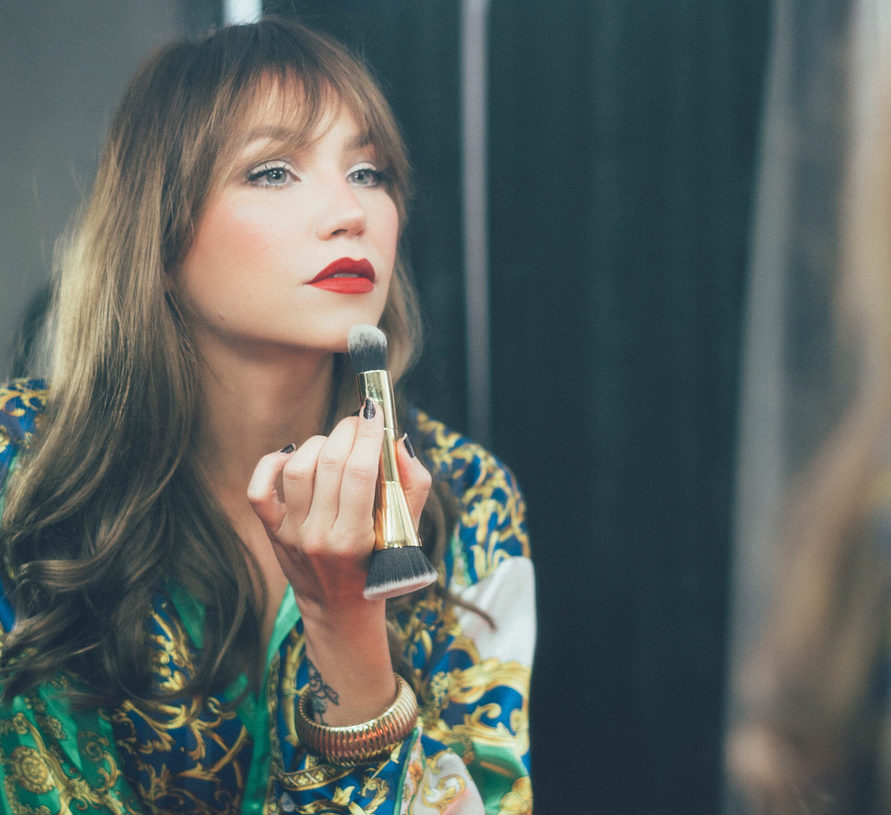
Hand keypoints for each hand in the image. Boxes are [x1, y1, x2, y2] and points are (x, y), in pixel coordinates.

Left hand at [247, 405, 431, 725]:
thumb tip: (400, 442)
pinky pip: (259, 489)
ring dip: (319, 442)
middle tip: (361, 419)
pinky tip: (295, 455)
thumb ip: (414, 486)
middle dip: (348, 431)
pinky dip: (273, 463)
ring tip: (336, 442)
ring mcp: (291, 535)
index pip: (361, 472)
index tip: (377, 413)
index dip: (370, 435)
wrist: (341, 611)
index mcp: (357, 539)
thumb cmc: (382, 566)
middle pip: (329, 463)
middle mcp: (319, 537)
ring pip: (297, 468)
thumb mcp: (409, 532)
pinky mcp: (273, 532)